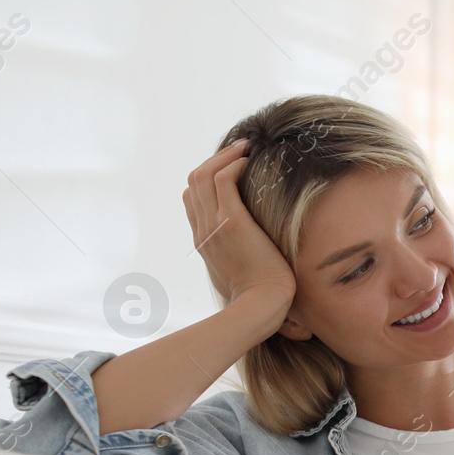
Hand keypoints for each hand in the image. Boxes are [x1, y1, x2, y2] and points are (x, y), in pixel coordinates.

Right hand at [181, 138, 296, 308]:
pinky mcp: (231, 223)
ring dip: (225, 155)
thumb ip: (238, 256)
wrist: (261, 307)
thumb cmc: (260, 297)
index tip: (230, 168)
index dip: (207, 178)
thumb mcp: (241, 273)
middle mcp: (202, 230)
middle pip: (194, 181)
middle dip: (215, 159)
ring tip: (246, 148)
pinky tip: (250, 162)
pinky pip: (223, 181)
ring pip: (204, 175)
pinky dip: (234, 165)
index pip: (192, 198)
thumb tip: (254, 249)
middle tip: (240, 149)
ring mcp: (213, 225)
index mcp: (202, 240)